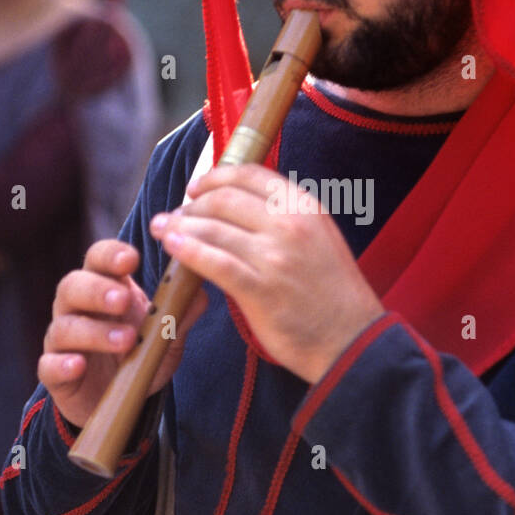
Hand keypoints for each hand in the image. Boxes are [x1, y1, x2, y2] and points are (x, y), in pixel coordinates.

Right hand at [38, 238, 207, 427]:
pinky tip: (79, 365)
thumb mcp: (165, 336)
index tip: (132, 259)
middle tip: (123, 300)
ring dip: (93, 332)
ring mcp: (62, 340)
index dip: (111, 255)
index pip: (98, 259)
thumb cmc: (139, 354)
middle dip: (97, 290)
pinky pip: (49, 364)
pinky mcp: (54, 372)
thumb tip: (200, 293)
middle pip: (72, 286)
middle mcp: (76, 308)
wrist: (118, 398)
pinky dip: (62, 364)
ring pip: (63, 326)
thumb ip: (180, 315)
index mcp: (104, 288)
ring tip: (125, 340)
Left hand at [150, 164, 385, 384]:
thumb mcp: (320, 238)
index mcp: (305, 207)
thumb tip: (240, 207)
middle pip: (224, 199)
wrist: (352, 339)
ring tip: (163, 229)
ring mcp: (274, 256)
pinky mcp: (259, 289)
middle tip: (174, 215)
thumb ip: (286, 219)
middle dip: (192, 205)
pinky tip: (172, 247)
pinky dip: (188, 250)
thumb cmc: (333, 294)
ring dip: (181, 226)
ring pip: (213, 228)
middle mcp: (290, 224)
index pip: (250, 175)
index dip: (216, 177)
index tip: (196, 188)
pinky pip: (214, 262)